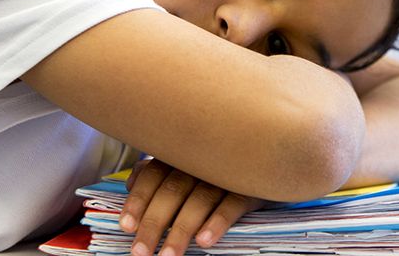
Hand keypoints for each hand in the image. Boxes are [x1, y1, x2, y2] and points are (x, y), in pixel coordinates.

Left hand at [119, 159, 266, 255]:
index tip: (126, 226)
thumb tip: (130, 184)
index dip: (138, 200)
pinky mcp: (252, 185)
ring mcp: (227, 170)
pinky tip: (204, 241)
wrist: (272, 152)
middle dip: (154, 223)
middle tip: (141, 252)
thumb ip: (160, 170)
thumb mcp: (189, 163)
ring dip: (182, 229)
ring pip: (199, 199)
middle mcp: (201, 158)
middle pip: (172, 190)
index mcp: (182, 152)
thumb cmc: (218, 164)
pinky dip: (217, 222)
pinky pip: (233, 203)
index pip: (152, 174)